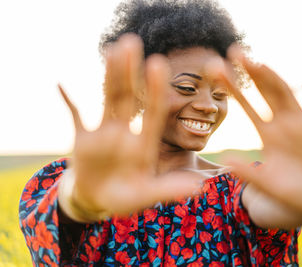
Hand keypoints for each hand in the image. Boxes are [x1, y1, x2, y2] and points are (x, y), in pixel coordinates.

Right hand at [58, 34, 197, 221]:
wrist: (98, 201)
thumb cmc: (124, 199)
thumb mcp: (145, 196)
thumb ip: (168, 189)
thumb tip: (197, 188)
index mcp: (143, 144)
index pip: (152, 112)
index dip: (154, 90)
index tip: (158, 64)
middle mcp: (125, 133)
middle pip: (128, 98)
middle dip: (129, 72)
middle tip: (132, 42)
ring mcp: (104, 134)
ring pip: (108, 100)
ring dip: (109, 76)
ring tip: (112, 50)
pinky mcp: (82, 140)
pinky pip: (75, 117)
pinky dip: (68, 102)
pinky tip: (60, 84)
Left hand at [216, 45, 301, 226]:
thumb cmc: (289, 195)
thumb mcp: (267, 185)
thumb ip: (249, 173)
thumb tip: (226, 161)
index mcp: (268, 135)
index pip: (249, 106)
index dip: (235, 89)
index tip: (217, 71)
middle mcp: (284, 125)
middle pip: (266, 92)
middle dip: (251, 73)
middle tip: (234, 52)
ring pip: (288, 94)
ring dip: (274, 77)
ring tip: (257, 63)